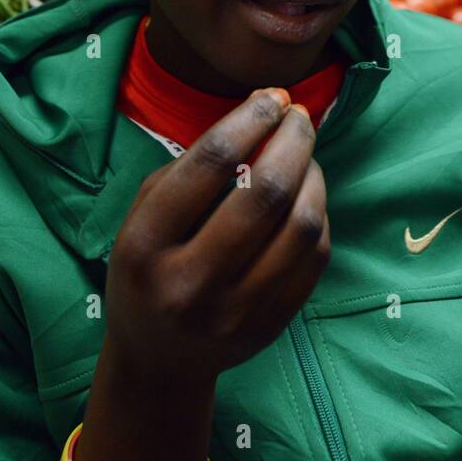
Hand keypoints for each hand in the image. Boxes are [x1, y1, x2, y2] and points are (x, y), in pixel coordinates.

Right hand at [103, 88, 329, 388]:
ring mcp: (234, 313)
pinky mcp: (270, 327)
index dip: (250, 120)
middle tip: (298, 116)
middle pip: (264, 193)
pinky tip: (307, 195)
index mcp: (145, 246)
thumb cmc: (148, 268)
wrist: (158, 362)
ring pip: (300, 227)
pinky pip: (315, 258)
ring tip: (304, 155)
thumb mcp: (143, 215)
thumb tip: (262, 109)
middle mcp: (189, 283)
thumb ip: (193, 164)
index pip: (210, 164)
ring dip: (313, 176)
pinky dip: (318, 214)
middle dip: (291, 141)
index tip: (272, 98)